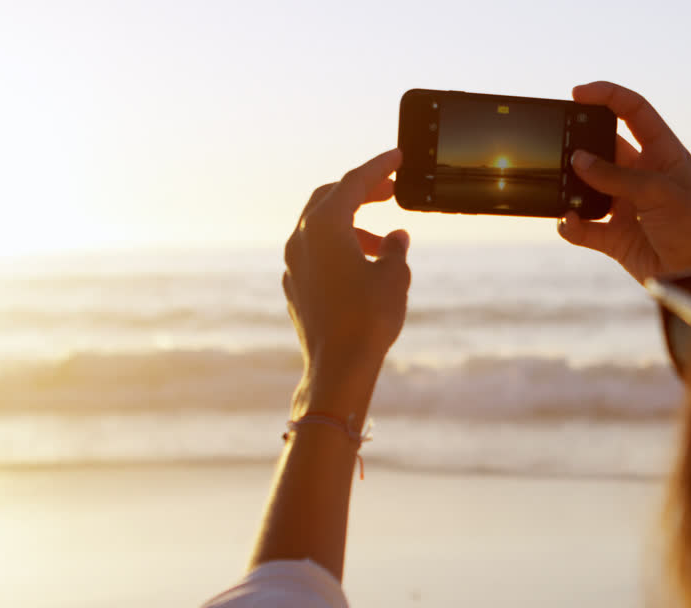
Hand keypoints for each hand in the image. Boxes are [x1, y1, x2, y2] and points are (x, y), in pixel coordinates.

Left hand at [282, 148, 410, 416]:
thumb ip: (395, 248)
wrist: (338, 367)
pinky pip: (315, 253)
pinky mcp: (294, 287)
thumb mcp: (394, 276)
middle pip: (329, 198)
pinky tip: (361, 265)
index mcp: (324, 226)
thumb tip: (396, 237)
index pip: (353, 182)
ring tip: (383, 241)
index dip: (379, 167)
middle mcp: (301, 239)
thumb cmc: (368, 318)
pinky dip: (338, 247)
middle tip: (389, 191)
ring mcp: (293, 264)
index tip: (397, 157)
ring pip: (320, 227)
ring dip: (352, 224)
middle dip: (361, 191)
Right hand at [556, 81, 690, 282]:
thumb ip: (617, 175)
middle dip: (580, 145)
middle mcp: (643, 175)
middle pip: (604, 147)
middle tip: (560, 145)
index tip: (577, 94)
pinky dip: (571, 224)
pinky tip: (567, 221)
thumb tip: (578, 160)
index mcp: (663, 154)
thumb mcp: (658, 192)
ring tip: (559, 185)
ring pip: (588, 186)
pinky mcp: (615, 236)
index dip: (607, 96)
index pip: (634, 112)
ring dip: (571, 186)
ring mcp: (627, 205)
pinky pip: (584, 226)